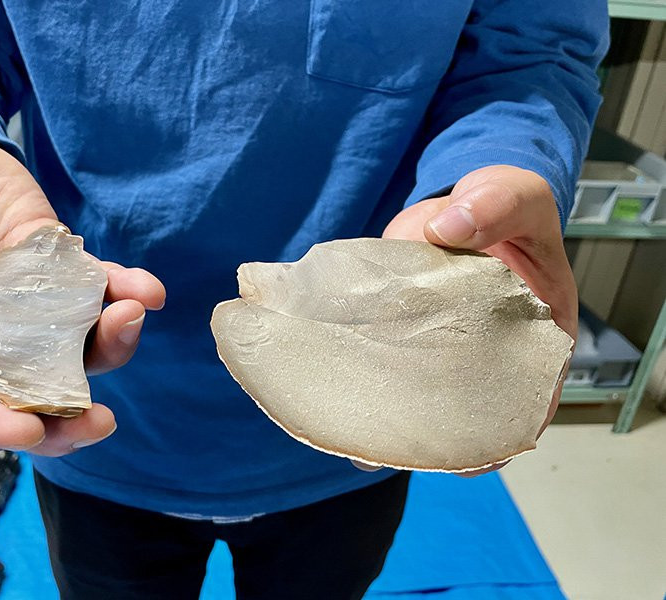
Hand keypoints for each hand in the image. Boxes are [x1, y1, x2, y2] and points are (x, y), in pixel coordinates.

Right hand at [0, 100, 164, 455]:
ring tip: (128, 318)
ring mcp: (20, 299)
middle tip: (99, 420)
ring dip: (105, 347)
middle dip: (62, 417)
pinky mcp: (54, 263)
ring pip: (68, 348)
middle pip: (21, 395)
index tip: (26, 428)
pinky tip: (145, 288)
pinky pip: (93, 288)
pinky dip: (121, 291)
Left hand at [352, 165, 576, 474]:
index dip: (496, 440)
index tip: (465, 460)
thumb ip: (495, 204)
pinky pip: (381, 368)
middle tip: (381, 450)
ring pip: (414, 401)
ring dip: (383, 422)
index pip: (521, 406)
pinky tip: (327, 393)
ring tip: (350, 440)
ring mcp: (437, 353)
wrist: (462, 205)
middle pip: (459, 417)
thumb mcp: (515, 195)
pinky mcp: (400, 339)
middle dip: (424, 442)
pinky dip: (359, 381)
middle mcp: (483, 359)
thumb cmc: (503, 209)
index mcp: (532, 340)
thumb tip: (448, 226)